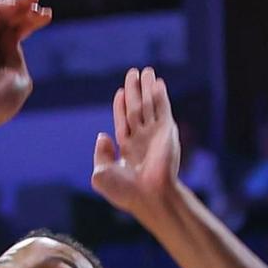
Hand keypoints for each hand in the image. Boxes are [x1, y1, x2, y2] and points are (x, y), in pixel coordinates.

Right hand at [0, 0, 50, 135]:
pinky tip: (14, 4)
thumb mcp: (18, 74)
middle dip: (24, 8)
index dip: (32, 20)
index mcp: (3, 54)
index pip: (18, 29)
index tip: (48, 14)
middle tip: (38, 4)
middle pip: (8, 18)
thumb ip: (17, 53)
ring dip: (13, 2)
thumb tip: (15, 33)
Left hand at [92, 66, 181, 217]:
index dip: (121, 105)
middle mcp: (142, 138)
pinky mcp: (167, 131)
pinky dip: (160, 95)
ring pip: (149, 105)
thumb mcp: (101, 173)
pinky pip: (162, 109)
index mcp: (127, 148)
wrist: (148, 196)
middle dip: (135, 91)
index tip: (120, 91)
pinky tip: (157, 82)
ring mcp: (155, 134)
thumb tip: (102, 134)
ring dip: (148, 88)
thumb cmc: (125, 191)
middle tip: (133, 72)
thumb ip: (100, 154)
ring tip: (147, 71)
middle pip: (136, 108)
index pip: (123, 120)